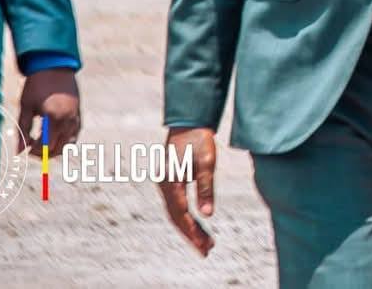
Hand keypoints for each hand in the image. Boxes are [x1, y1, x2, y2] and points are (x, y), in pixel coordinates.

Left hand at [16, 67, 80, 156]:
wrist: (55, 66)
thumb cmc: (36, 85)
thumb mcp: (26, 107)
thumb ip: (23, 130)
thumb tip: (19, 151)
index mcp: (53, 118)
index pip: (45, 147)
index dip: (33, 152)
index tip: (25, 149)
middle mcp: (67, 120)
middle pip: (57, 149)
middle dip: (43, 152)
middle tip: (31, 147)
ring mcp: (75, 117)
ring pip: (68, 144)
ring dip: (55, 148)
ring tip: (42, 143)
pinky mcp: (79, 114)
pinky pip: (74, 135)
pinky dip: (65, 140)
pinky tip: (53, 136)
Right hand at [158, 127, 217, 255]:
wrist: (189, 121)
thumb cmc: (199, 139)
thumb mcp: (206, 163)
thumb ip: (205, 189)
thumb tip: (207, 215)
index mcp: (170, 183)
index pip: (181, 215)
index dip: (193, 232)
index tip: (206, 246)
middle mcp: (164, 187)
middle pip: (176, 218)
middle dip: (192, 236)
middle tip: (207, 251)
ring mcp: (166, 185)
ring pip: (176, 213)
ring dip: (190, 228)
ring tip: (206, 243)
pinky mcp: (171, 182)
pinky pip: (176, 205)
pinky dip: (187, 217)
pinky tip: (197, 225)